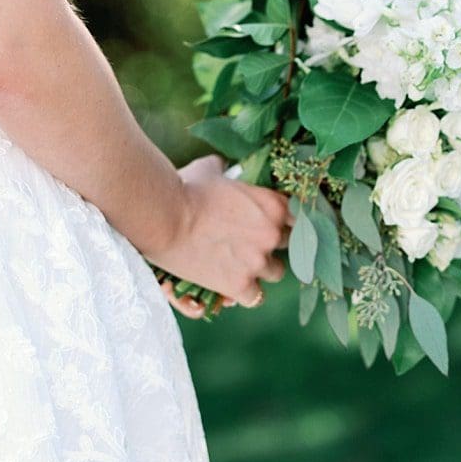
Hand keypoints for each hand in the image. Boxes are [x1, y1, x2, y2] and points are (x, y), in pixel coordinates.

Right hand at [144, 154, 290, 307]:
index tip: (272, 222)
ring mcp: (257, 262)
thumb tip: (223, 165)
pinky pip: (254, 296)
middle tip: (250, 240)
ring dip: (260, 268)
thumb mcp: (208, 169)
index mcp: (272, 205)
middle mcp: (272, 235)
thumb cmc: (183, 187)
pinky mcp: (239, 284)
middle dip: (271, 243)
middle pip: (289, 246)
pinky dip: (243, 291)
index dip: (285, 221)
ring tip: (239, 262)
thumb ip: (223, 169)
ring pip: (275, 272)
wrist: (161, 215)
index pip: (299, 218)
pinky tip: (230, 282)